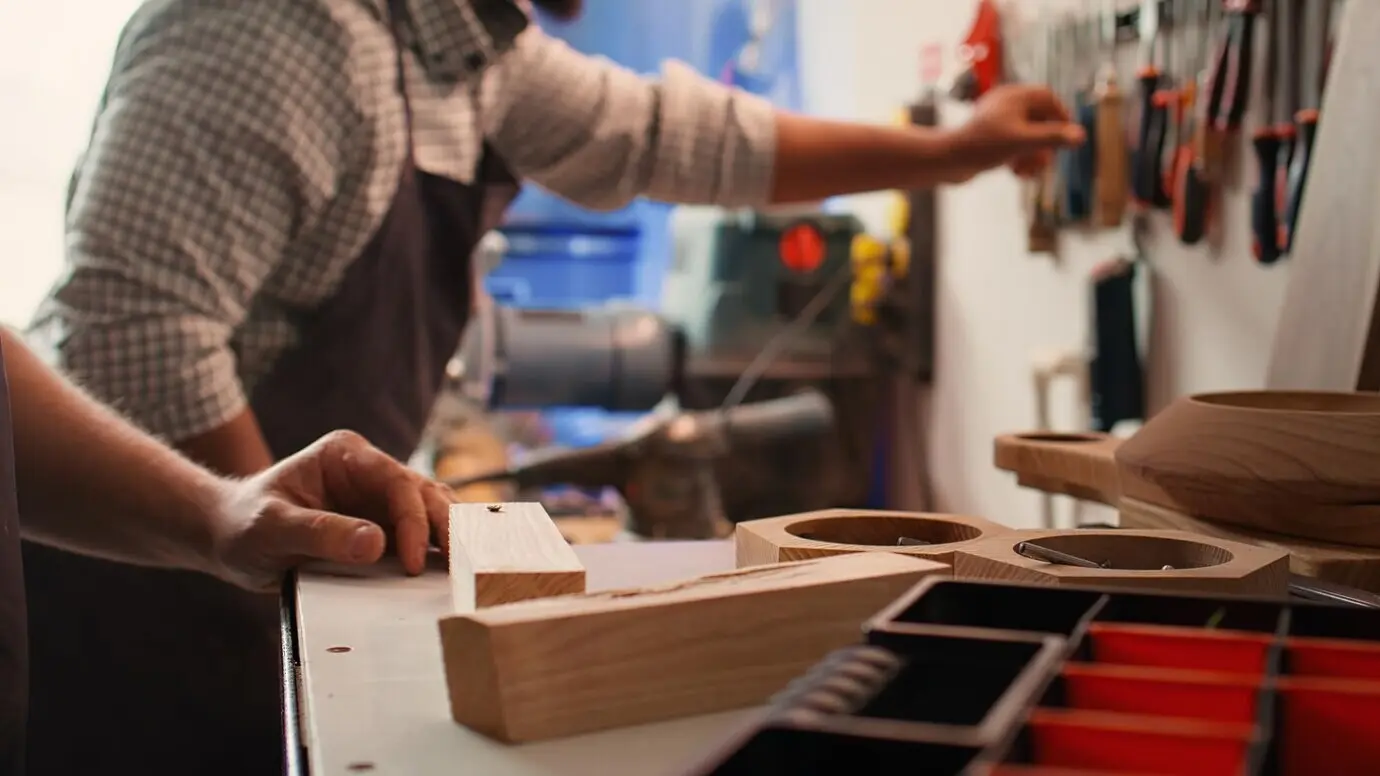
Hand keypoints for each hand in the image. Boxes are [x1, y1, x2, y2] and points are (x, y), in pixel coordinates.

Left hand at [208, 430, 455, 590]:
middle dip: (447, 527)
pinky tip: (454, 572)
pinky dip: (441, 551)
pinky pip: (423, 535)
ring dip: (451, 538)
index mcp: (346, 455)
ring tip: (465, 571)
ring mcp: (380, 498)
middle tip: (461, 568)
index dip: (414, 521)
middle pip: (426, 493)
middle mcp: (371, 470)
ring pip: (433, 510)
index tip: (412, 563)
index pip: (398, 481)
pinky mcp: (385, 525)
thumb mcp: (271, 529)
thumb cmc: (244, 526)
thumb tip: (375, 543)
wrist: (230, 539)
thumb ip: (319, 533)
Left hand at [946, 84, 1085, 181]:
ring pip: (1027, 134)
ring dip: (1032, 154)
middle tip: (1047, 162)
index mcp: (1013, 95)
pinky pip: (1013, 143)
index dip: (1061, 117)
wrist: (945, 161)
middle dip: (1044, 143)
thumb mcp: (1023, 143)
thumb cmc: (982, 147)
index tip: (1067, 137)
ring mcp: (996, 120)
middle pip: (1039, 119)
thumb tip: (1080, 136)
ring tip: (1028, 172)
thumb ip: (1052, 138)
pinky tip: (1015, 173)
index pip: (1047, 98)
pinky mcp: (989, 137)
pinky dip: (1018, 157)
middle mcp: (1004, 103)